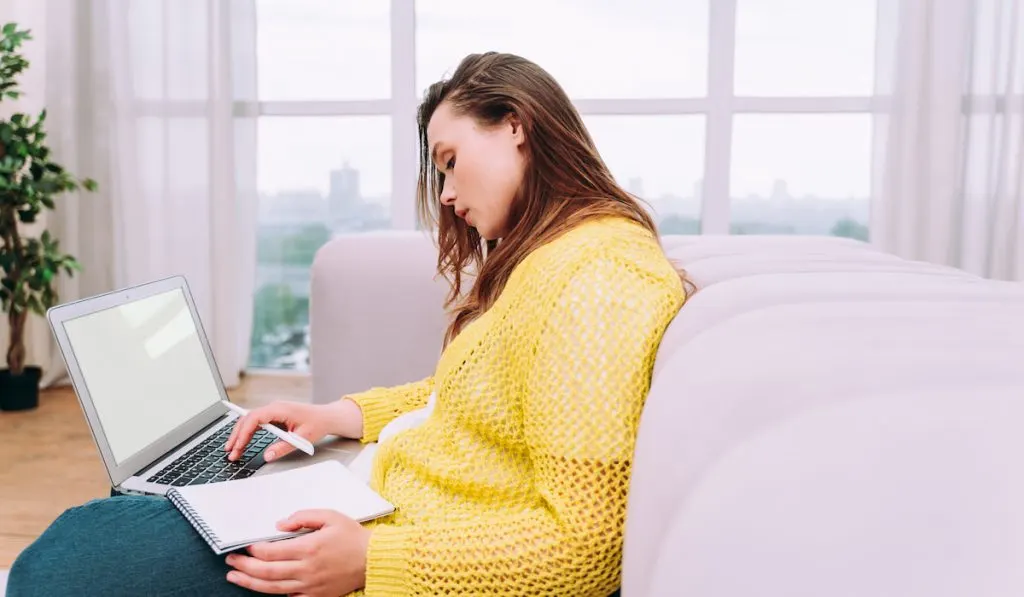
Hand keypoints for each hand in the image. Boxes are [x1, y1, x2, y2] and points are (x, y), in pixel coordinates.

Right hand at [224, 401, 345, 461]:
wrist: (326, 416)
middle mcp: (274, 407)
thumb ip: (284, 447)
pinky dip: (248, 431)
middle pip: (248, 418)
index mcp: (280, 409)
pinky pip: (256, 422)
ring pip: (250, 420)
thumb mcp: (302, 438)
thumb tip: (268, 456)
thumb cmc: (317, 424)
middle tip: (230, 451)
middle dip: (237, 435)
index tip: (237, 446)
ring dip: (240, 433)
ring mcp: (273, 410)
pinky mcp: (274, 415)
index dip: (244, 432)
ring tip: (232, 449)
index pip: (255, 418)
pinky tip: (241, 441)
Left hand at [224, 509, 370, 595]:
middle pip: (266, 571)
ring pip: (272, 588)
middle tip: (231, 562)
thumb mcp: (331, 516)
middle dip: (244, 567)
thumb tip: (280, 524)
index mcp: (309, 548)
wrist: (374, 560)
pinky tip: (263, 587)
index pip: (271, 551)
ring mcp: (310, 585)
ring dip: (250, 583)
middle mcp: (306, 569)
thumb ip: (303, 517)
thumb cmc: (353, 537)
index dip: (253, 550)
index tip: (245, 547)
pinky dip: (273, 593)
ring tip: (235, 578)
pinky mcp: (315, 596)